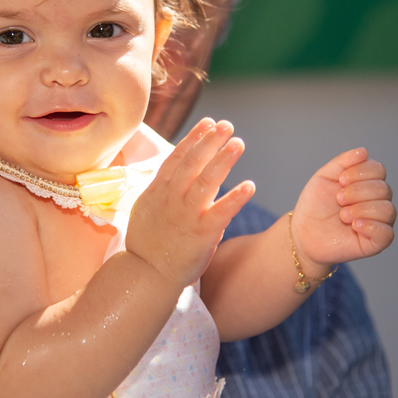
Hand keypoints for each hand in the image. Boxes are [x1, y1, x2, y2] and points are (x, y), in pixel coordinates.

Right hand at [127, 119, 255, 289]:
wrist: (146, 274)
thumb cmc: (148, 243)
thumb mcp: (146, 209)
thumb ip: (163, 189)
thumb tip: (177, 172)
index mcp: (159, 191)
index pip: (177, 158)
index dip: (194, 138)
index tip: (208, 123)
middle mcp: (172, 198)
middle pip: (192, 163)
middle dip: (210, 141)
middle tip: (227, 125)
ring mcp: (187, 215)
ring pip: (206, 182)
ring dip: (223, 160)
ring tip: (238, 143)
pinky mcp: (202, 233)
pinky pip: (221, 212)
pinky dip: (236, 198)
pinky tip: (250, 185)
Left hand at [289, 148, 395, 274]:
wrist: (303, 232)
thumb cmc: (315, 205)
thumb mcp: (325, 177)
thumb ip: (343, 162)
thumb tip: (364, 151)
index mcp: (367, 184)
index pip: (378, 170)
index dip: (360, 172)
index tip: (341, 180)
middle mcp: (377, 202)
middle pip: (383, 189)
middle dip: (357, 192)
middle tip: (339, 200)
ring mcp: (378, 222)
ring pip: (388, 210)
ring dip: (361, 209)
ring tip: (343, 215)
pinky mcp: (375, 243)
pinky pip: (387, 233)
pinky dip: (371, 226)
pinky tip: (354, 225)